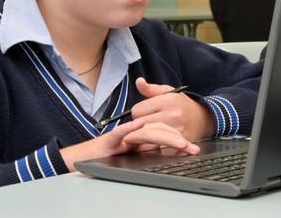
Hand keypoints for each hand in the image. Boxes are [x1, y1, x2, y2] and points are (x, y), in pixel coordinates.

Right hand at [60, 119, 198, 170]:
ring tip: (180, 142)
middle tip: (192, 148)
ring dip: (164, 136)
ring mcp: (123, 135)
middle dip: (177, 140)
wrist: (88, 156)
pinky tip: (141, 124)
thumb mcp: (136, 150)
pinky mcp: (111, 139)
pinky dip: (130, 127)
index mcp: (142, 133)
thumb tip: (168, 147)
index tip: (192, 148)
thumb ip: (150, 146)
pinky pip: (121, 132)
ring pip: (146, 132)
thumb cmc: (111, 154)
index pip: (163, 131)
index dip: (178, 138)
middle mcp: (134, 131)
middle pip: (158, 131)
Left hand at [131, 77, 215, 140]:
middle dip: (140, 124)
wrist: (204, 119)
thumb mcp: (169, 92)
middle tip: (149, 122)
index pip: (137, 110)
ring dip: (145, 135)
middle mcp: (173, 115)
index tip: (146, 113)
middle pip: (140, 124)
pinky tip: (157, 141)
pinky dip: (153, 146)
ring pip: (146, 137)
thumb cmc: (182, 105)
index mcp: (168, 100)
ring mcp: (176, 131)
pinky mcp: (179, 144)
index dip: (139, 112)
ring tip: (151, 131)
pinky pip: (156, 147)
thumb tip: (139, 81)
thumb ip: (151, 89)